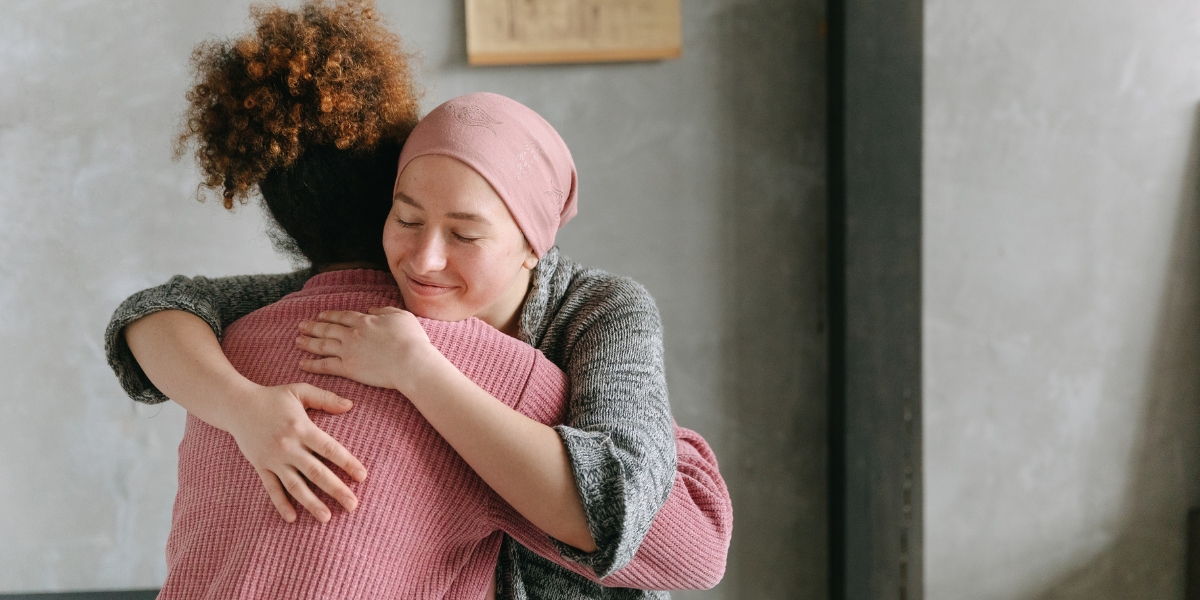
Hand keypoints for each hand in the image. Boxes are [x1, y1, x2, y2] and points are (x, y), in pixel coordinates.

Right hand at [224, 382, 367, 522]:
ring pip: (295, 485)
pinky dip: (281, 504)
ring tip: (327, 518)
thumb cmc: (272, 397)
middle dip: (336, 489)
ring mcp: (273, 459)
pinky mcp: (261, 466)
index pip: (329, 449)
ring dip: (312, 503)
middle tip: (353, 505)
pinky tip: (292, 518)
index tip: (362, 476)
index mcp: (301, 428)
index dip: (347, 463)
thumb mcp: (299, 390)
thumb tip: (350, 405)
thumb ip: (326, 398)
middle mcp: (288, 446)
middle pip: (316, 472)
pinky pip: (272, 488)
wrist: (236, 405)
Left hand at [296, 307, 436, 393]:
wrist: (410, 361)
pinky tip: (302, 363)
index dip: (330, 315)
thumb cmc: (411, 339)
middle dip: (313, 326)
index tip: (321, 315)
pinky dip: (312, 364)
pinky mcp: (348, 369)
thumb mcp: (401, 316)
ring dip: (308, 342)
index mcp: (365, 321)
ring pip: (322, 345)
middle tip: (301, 325)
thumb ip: (385, 310)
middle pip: (327, 329)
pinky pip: (325, 365)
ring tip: (297, 341)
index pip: (343, 316)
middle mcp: (352, 334)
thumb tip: (372, 309)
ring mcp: (348, 351)